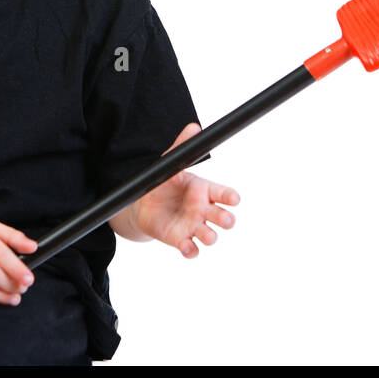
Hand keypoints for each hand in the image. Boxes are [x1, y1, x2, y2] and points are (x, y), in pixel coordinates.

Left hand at [134, 123, 240, 257]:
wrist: (144, 206)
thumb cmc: (164, 183)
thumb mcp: (170, 164)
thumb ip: (182, 147)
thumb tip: (193, 127)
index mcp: (204, 190)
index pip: (223, 194)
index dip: (230, 196)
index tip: (234, 198)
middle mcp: (203, 210)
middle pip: (223, 217)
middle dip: (226, 219)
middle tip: (225, 219)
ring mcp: (193, 227)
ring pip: (210, 235)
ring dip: (211, 236)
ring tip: (207, 236)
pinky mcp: (181, 240)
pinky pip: (192, 249)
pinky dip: (191, 250)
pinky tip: (186, 246)